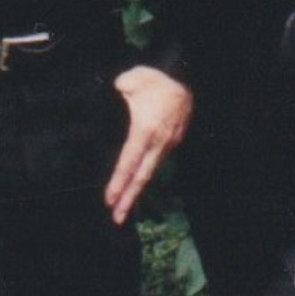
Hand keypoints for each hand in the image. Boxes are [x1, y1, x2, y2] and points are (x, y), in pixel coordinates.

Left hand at [104, 64, 193, 223]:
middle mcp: (159, 142)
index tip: (108, 200)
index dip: (118, 183)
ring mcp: (168, 143)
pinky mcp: (173, 140)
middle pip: (141, 177)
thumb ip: (116, 95)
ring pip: (150, 171)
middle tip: (117, 219)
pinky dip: (145, 174)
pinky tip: (137, 182)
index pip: (128, 163)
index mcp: (145, 130)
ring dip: (137, 190)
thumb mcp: (129, 81)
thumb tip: (109, 102)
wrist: (186, 76)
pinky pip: (156, 161)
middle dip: (129, 199)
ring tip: (124, 207)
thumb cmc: (155, 79)